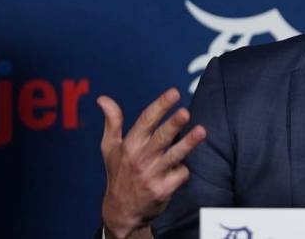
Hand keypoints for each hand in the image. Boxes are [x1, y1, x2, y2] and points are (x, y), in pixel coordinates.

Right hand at [98, 89, 206, 238]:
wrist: (121, 211)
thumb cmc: (119, 173)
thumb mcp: (110, 148)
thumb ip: (112, 122)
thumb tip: (103, 99)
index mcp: (129, 145)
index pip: (146, 120)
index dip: (161, 105)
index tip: (174, 93)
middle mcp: (140, 158)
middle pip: (160, 137)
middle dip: (173, 124)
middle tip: (185, 112)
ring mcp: (152, 174)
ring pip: (174, 155)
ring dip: (188, 143)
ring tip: (201, 131)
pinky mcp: (163, 189)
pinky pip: (180, 174)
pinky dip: (183, 169)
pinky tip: (179, 168)